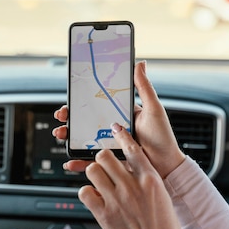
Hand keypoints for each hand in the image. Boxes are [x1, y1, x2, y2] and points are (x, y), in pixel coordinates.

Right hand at [52, 61, 184, 177]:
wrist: (167, 165)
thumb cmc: (162, 137)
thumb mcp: (153, 109)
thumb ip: (144, 87)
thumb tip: (140, 63)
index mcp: (119, 115)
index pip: (94, 106)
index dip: (79, 104)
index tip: (69, 102)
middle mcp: (111, 130)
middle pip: (83, 123)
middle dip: (68, 119)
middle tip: (61, 117)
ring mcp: (108, 146)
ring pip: (82, 140)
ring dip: (68, 137)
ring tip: (61, 135)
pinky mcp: (109, 162)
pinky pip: (89, 162)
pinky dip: (77, 162)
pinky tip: (69, 162)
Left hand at [80, 123, 181, 228]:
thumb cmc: (164, 228)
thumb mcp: (162, 196)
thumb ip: (147, 180)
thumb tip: (136, 170)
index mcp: (150, 179)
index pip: (132, 148)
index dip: (121, 135)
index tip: (114, 129)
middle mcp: (131, 186)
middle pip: (105, 155)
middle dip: (102, 157)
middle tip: (103, 164)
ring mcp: (116, 199)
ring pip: (92, 170)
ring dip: (93, 173)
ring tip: (98, 180)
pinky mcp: (103, 213)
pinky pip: (84, 192)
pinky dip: (87, 193)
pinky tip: (93, 197)